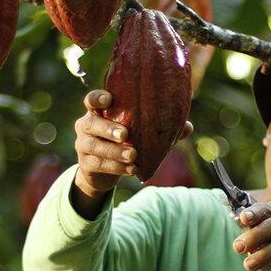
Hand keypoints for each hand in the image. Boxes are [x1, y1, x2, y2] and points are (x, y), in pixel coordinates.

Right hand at [72, 90, 194, 217]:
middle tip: (126, 134)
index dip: (98, 98)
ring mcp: (83, 145)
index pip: (91, 99)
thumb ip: (159, 128)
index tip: (109, 99)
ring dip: (115, 152)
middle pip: (91, 124)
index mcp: (99, 112)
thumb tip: (188, 126)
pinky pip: (99, 164)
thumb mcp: (139, 133)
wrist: (103, 171)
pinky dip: (117, 167)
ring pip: (95, 146)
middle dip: (108, 128)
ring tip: (133, 156)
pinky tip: (132, 170)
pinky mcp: (86, 163)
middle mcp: (86, 125)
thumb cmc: (124, 143)